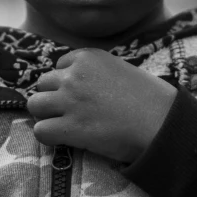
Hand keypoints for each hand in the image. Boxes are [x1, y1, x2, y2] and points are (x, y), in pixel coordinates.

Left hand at [26, 48, 176, 162]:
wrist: (161, 122)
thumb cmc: (151, 97)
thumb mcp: (121, 69)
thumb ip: (97, 72)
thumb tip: (85, 84)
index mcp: (88, 57)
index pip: (59, 66)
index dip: (67, 81)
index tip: (80, 94)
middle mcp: (74, 75)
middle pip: (43, 84)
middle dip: (52, 96)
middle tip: (68, 111)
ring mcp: (70, 101)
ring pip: (35, 104)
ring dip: (46, 115)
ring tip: (62, 124)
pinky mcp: (70, 128)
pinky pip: (41, 131)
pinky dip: (48, 136)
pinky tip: (63, 139)